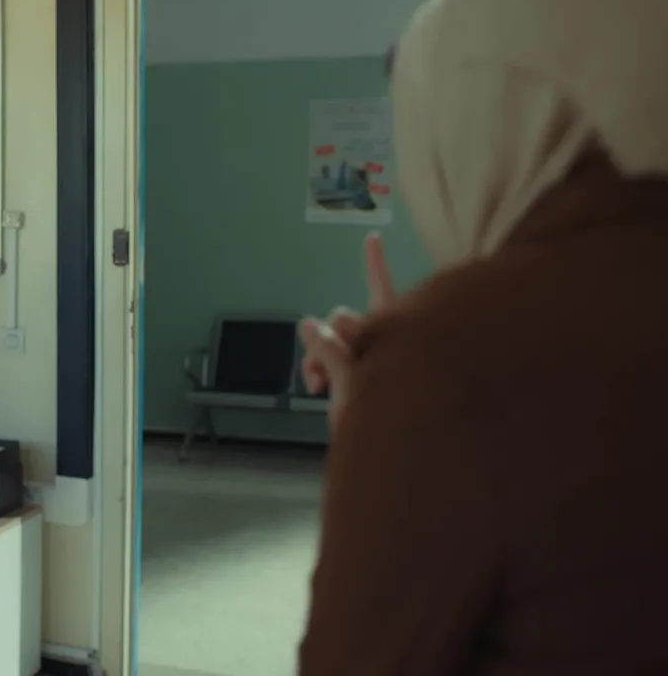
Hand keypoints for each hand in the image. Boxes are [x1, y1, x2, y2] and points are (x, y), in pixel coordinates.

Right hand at [299, 233, 394, 425]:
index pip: (383, 290)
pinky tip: (316, 388)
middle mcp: (386, 345)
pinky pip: (329, 363)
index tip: (372, 237)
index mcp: (396, 336)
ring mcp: (372, 364)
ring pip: (332, 343)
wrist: (390, 466)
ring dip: (319, 358)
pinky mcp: (359, 382)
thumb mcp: (352, 381)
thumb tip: (307, 324)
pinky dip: (319, 372)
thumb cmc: (390, 425)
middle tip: (329, 368)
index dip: (375, 264)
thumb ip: (329, 349)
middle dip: (329, 337)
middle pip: (345, 319)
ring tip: (318, 384)